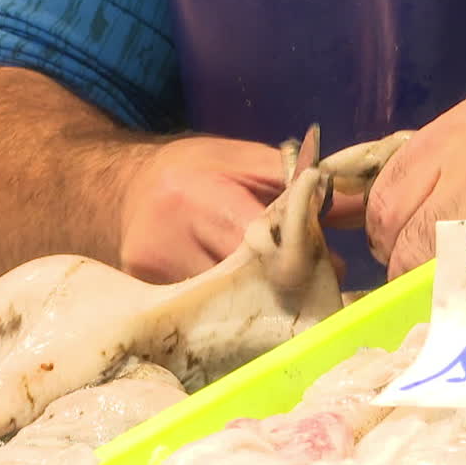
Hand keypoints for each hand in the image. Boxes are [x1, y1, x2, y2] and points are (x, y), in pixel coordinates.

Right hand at [119, 136, 359, 283]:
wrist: (116, 186)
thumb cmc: (186, 170)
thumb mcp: (237, 158)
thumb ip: (291, 179)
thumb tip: (350, 203)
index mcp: (195, 196)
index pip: (258, 238)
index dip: (299, 253)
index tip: (329, 263)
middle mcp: (167, 238)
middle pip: (243, 277)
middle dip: (283, 278)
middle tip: (312, 280)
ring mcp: (153, 273)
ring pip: (224, 299)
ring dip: (257, 295)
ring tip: (276, 285)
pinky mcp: (146, 293)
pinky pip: (202, 306)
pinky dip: (228, 302)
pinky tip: (239, 294)